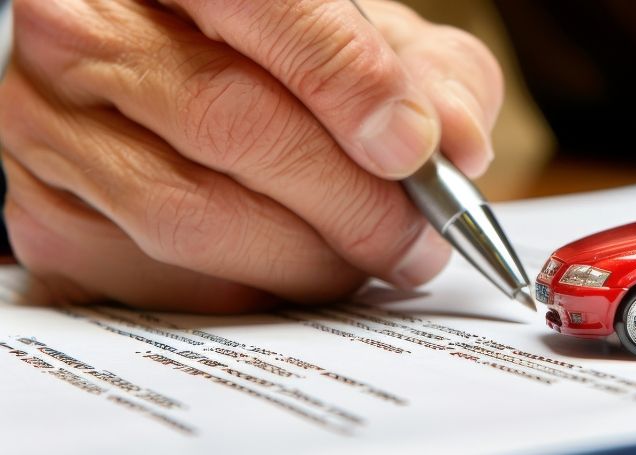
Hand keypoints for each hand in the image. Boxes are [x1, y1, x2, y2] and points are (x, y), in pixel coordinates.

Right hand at [0, 0, 502, 311]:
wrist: (165, 77)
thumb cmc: (275, 54)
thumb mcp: (363, 35)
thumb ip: (426, 72)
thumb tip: (456, 143)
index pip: (264, 8)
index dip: (348, 83)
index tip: (413, 149)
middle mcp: (86, 29)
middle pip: (231, 122)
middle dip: (348, 200)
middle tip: (416, 238)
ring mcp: (47, 123)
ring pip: (189, 211)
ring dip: (304, 257)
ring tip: (368, 259)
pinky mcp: (44, 213)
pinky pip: (156, 276)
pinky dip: (247, 287)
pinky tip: (292, 269)